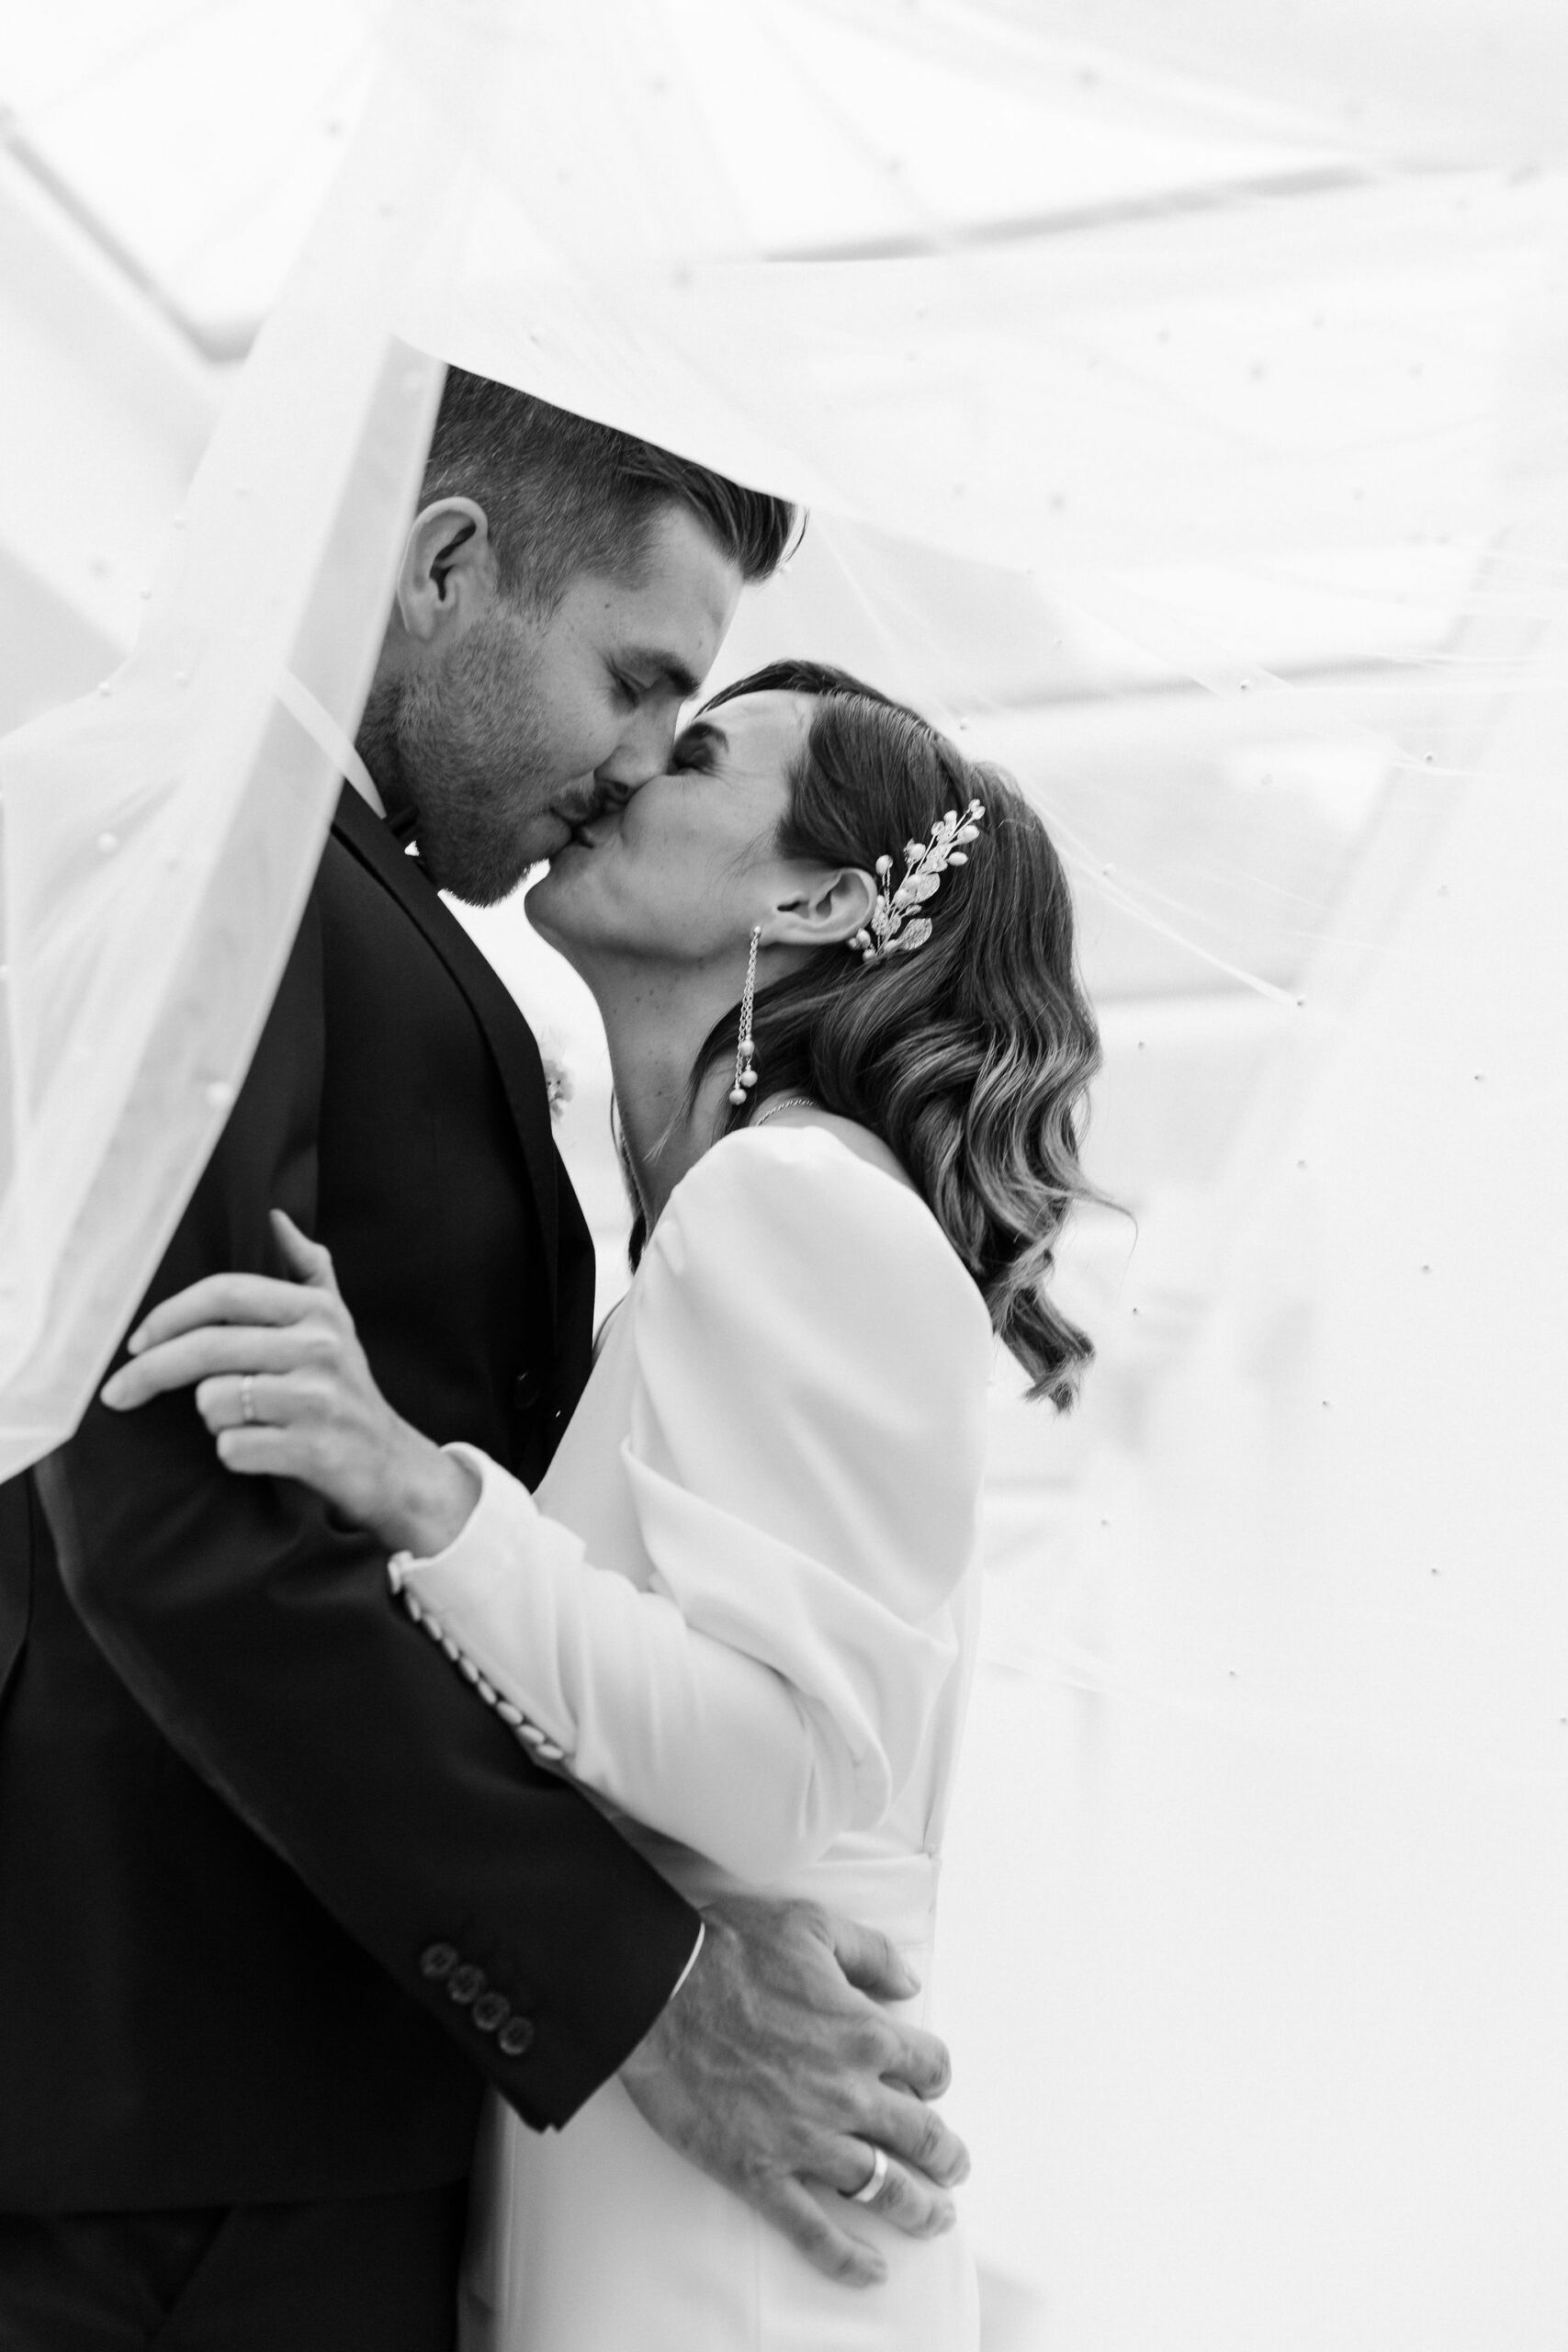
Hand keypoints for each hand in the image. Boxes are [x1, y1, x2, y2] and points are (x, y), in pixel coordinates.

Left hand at [99, 1210, 477, 1556]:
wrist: (390, 1464)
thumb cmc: (347, 1390)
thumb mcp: (337, 1323)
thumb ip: (309, 1267)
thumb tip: (276, 1217)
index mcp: (316, 1311)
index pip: (224, 1294)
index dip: (169, 1314)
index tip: (137, 1341)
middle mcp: (319, 1348)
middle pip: (206, 1349)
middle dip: (149, 1373)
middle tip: (118, 1393)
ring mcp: (317, 1399)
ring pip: (213, 1402)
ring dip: (215, 1419)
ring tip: (246, 1420)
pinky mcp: (312, 1449)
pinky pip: (232, 1448)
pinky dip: (236, 1454)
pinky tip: (262, 1450)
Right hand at [619, 1893, 968, 2288]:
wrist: (658, 1990)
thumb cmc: (730, 1950)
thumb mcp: (811, 1925)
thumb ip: (870, 1952)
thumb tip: (910, 1983)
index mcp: (863, 2033)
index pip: (931, 2066)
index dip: (935, 2076)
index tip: (928, 2085)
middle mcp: (847, 2092)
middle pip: (921, 2136)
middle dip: (946, 2155)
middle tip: (953, 2168)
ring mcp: (806, 2139)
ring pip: (882, 2187)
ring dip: (918, 2207)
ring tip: (935, 2218)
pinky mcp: (761, 2172)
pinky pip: (814, 2229)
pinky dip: (847, 2258)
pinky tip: (872, 2270)